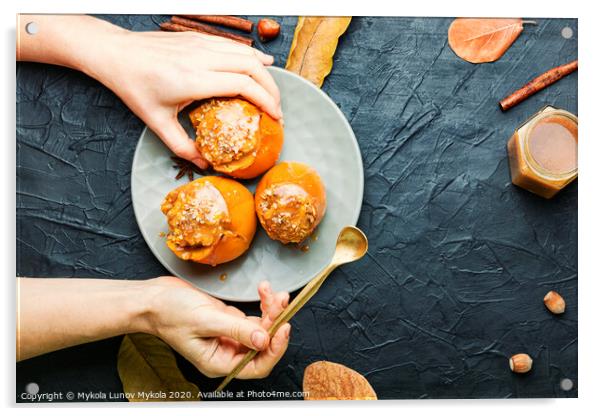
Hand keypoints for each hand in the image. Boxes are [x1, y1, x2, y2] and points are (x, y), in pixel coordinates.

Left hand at [96, 30, 282, 168]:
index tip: (275, 117)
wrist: (115, 54)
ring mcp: (200, 44)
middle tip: (277, 108)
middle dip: (271, 88)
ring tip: (273, 91)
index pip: (242, 85)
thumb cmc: (134, 87)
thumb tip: (205, 163)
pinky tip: (262, 63)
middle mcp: (200, 58)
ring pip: (245, 52)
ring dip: (264, 72)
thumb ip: (183, 146)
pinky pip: (233, 45)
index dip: (265, 101)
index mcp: (192, 80)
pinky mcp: (198, 37)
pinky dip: (252, 55)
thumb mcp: (156, 123)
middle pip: (251, 67)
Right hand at [145, 276, 290, 378]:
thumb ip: (236, 330)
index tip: (283, 328)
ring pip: (261, 329)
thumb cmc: (169, 312)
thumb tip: (264, 340)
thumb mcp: (205, 320)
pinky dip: (262, 304)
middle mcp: (227, 352)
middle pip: (263, 345)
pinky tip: (263, 289)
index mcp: (219, 362)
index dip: (274, 349)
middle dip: (275, 323)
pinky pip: (254, 317)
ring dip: (271, 311)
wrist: (154, 298)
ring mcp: (230, 336)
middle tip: (280, 302)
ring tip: (274, 293)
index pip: (257, 366)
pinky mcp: (229, 321)